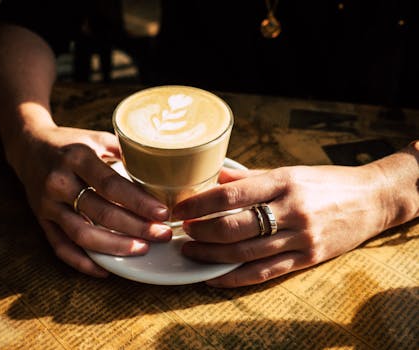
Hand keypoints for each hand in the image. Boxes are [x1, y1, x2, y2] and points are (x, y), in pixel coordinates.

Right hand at [12, 126, 171, 276]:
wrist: (28, 147)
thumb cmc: (72, 143)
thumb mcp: (97, 138)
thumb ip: (125, 152)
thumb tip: (161, 169)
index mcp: (77, 158)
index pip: (111, 185)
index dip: (139, 202)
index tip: (162, 214)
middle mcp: (59, 182)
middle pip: (101, 212)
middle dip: (136, 227)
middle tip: (162, 234)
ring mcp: (47, 204)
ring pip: (82, 234)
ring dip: (115, 247)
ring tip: (142, 249)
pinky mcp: (41, 220)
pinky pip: (61, 247)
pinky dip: (83, 262)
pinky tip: (106, 270)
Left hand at [173, 164, 390, 287]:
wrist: (371, 199)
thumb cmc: (326, 182)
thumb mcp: (291, 171)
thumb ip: (252, 176)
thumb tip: (218, 179)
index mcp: (283, 182)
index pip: (231, 195)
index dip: (199, 203)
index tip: (180, 208)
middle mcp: (291, 210)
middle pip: (234, 227)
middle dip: (201, 231)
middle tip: (183, 230)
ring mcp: (301, 237)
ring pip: (246, 253)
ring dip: (212, 255)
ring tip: (190, 252)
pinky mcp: (308, 259)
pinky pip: (266, 272)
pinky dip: (236, 278)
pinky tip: (215, 277)